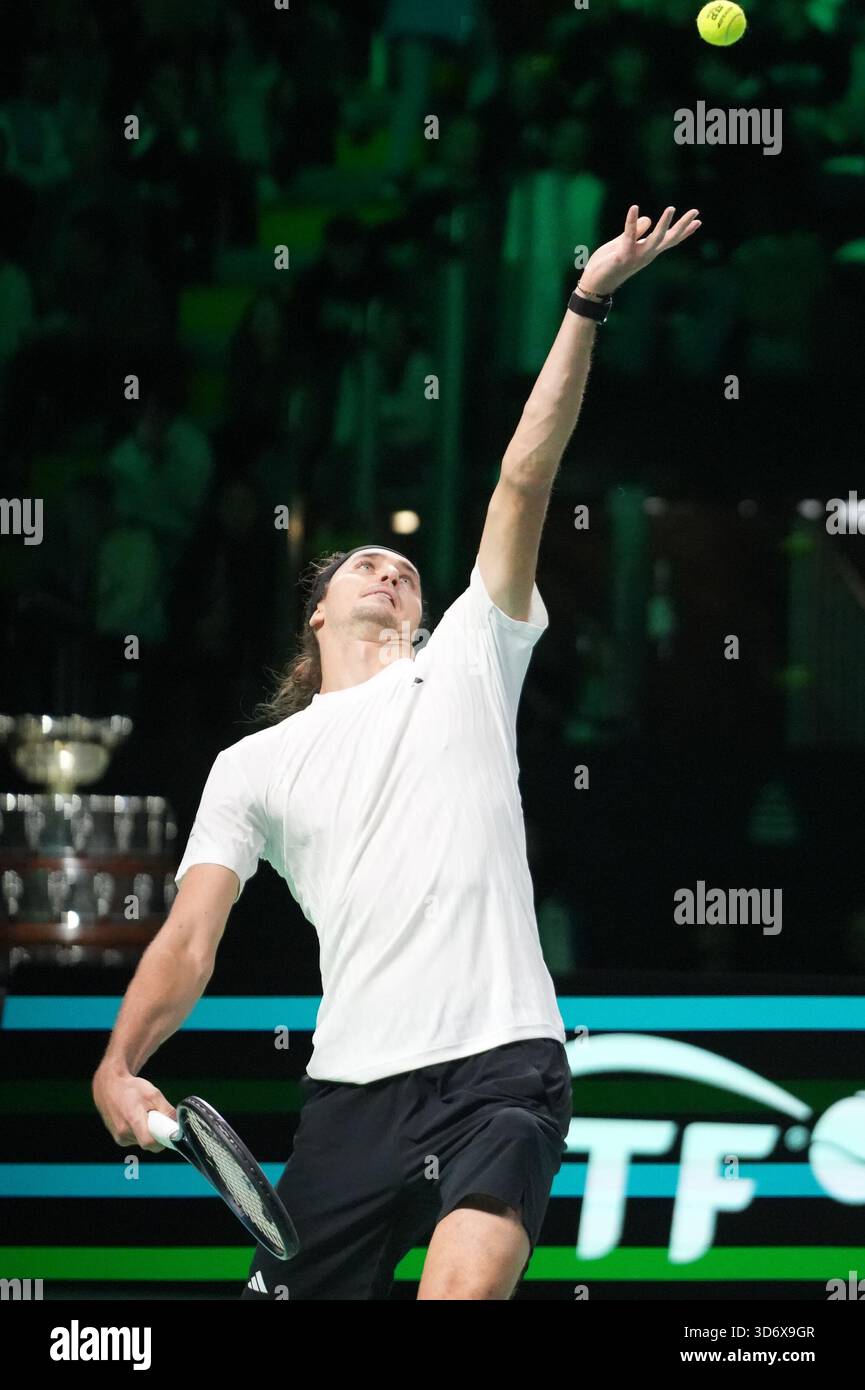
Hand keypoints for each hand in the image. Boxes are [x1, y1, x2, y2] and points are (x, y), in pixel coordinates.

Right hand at [92, 1062, 176, 1152]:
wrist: (109, 1087)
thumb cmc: (132, 1088)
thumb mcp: (153, 1093)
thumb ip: (166, 1110)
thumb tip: (178, 1124)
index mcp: (133, 1120)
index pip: (150, 1142)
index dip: (163, 1139)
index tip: (169, 1131)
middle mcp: (124, 1133)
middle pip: (149, 1144)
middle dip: (157, 1135)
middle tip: (158, 1119)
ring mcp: (120, 1138)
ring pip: (143, 1142)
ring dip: (148, 1133)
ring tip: (144, 1116)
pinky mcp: (119, 1139)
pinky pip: (136, 1140)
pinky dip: (141, 1132)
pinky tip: (136, 1119)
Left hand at [579, 205, 701, 297]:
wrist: (593, 285)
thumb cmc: (607, 265)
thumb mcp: (623, 244)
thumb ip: (636, 232)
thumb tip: (648, 219)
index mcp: (647, 251)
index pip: (670, 240)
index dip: (685, 231)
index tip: (699, 221)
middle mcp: (646, 255)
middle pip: (669, 239)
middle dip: (683, 226)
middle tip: (696, 211)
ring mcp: (636, 257)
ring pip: (655, 240)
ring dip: (664, 225)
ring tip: (671, 209)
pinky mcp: (622, 256)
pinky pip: (629, 236)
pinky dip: (632, 222)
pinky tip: (634, 208)